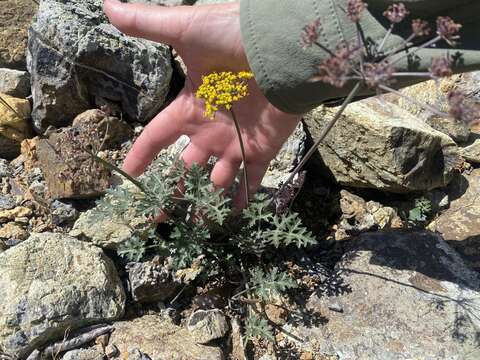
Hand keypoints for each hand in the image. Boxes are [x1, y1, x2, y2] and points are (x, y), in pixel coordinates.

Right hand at [104, 0, 300, 207]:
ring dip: (206, 202)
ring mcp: (236, 142)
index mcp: (190, 107)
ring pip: (216, 181)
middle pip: (185, 168)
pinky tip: (232, 217)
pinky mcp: (262, 149)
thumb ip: (148, 24)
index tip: (127, 175)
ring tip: (195, 228)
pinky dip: (243, 198)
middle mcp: (210, 129)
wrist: (282, 46)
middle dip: (172, 192)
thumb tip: (107, 5)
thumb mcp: (186, 30)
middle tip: (157, 219)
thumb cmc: (234, 37)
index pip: (157, 137)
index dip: (141, 155)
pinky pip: (251, 180)